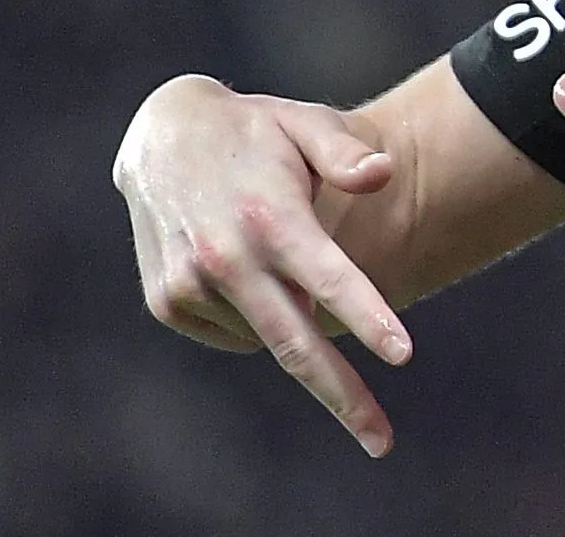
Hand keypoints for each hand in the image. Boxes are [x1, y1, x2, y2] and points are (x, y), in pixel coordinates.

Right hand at [113, 75, 413, 455]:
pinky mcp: (168, 302)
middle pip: (297, 345)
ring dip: (291, 320)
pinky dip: (254, 317)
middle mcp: (226, 257)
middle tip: (382, 443)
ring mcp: (191, 285)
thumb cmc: (255, 130)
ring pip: (267, 336)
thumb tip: (385, 174)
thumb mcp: (303, 122)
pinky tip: (247, 271)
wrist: (161, 132)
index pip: (329, 277)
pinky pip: (234, 333)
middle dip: (344, 398)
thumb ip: (346, 151)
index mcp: (269, 216)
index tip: (404, 355)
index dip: (368, 317)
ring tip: (278, 254)